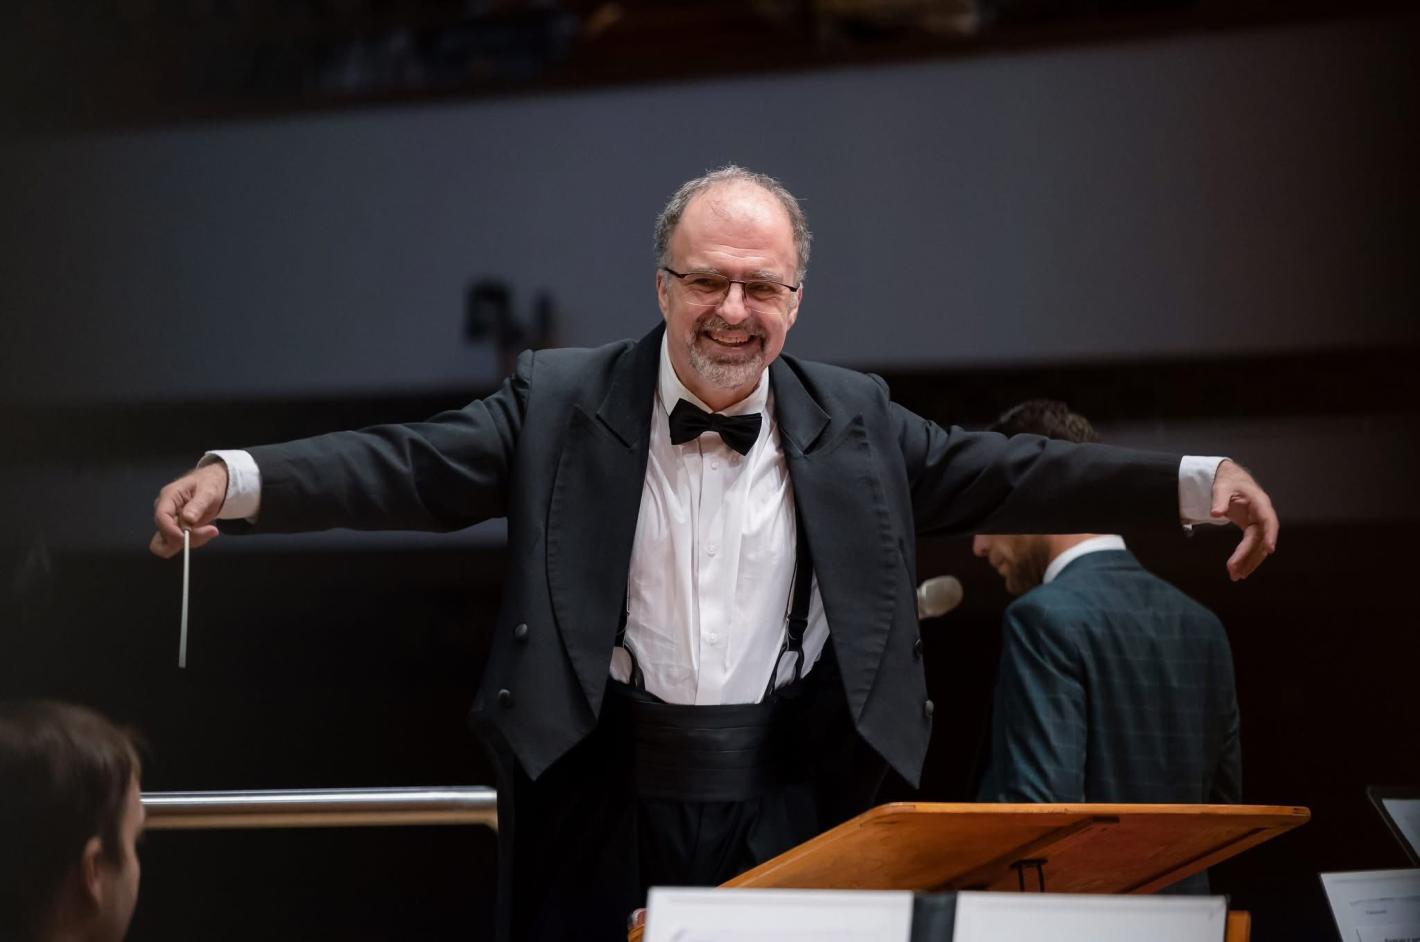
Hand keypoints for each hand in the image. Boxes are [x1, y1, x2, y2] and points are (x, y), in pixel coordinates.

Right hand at [150, 462, 227, 558]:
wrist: (211, 484)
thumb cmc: (208, 484)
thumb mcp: (208, 491)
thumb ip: (198, 505)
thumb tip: (188, 519)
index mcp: (168, 497)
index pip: (161, 517)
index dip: (171, 531)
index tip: (187, 537)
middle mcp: (164, 510)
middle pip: (164, 534)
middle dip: (185, 539)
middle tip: (209, 531)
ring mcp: (169, 521)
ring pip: (170, 543)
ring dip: (192, 541)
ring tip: (211, 530)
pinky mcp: (176, 529)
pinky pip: (179, 543)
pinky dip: (194, 541)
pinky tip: (207, 532)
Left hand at [1210, 459, 1277, 580]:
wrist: (1231, 480)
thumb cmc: (1228, 482)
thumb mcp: (1221, 487)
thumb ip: (1219, 499)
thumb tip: (1215, 513)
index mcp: (1260, 503)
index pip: (1269, 520)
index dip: (1271, 535)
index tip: (1270, 549)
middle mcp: (1263, 516)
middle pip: (1260, 539)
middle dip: (1249, 556)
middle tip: (1236, 571)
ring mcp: (1258, 524)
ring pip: (1257, 547)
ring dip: (1248, 562)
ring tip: (1236, 576)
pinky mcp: (1252, 530)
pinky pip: (1251, 546)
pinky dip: (1245, 558)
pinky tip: (1238, 570)